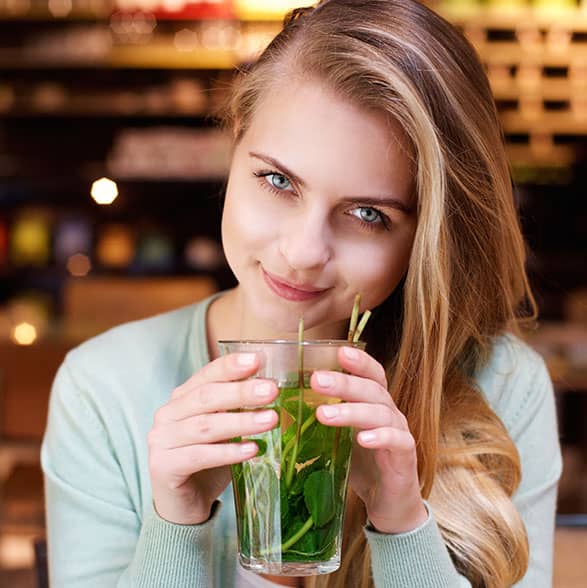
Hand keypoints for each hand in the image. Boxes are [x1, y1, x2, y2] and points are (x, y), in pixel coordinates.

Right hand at [148, 353, 278, 524]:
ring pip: (205, 426)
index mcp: (182, 397)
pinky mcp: (163, 466)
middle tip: (271, 390)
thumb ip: (239, 408)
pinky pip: (199, 455)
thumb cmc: (209, 461)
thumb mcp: (225, 430)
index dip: (231, 366)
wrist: (183, 506)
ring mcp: (161, 440)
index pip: (207, 374)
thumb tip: (274, 388)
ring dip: (241, 421)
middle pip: (207, 397)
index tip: (257, 360)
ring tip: (271, 419)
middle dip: (241, 392)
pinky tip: (252, 450)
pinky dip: (228, 452)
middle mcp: (168, 414)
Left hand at [311, 346, 426, 533]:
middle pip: (372, 390)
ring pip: (381, 413)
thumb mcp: (340, 438)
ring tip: (324, 415)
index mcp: (374, 404)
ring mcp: (400, 433)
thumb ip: (324, 418)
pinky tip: (363, 439)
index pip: (372, 375)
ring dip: (352, 411)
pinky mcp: (406, 457)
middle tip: (316, 380)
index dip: (359, 362)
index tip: (339, 350)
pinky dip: (381, 437)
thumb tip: (283, 406)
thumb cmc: (362, 465)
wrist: (389, 503)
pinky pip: (398, 441)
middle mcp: (390, 413)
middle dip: (344, 383)